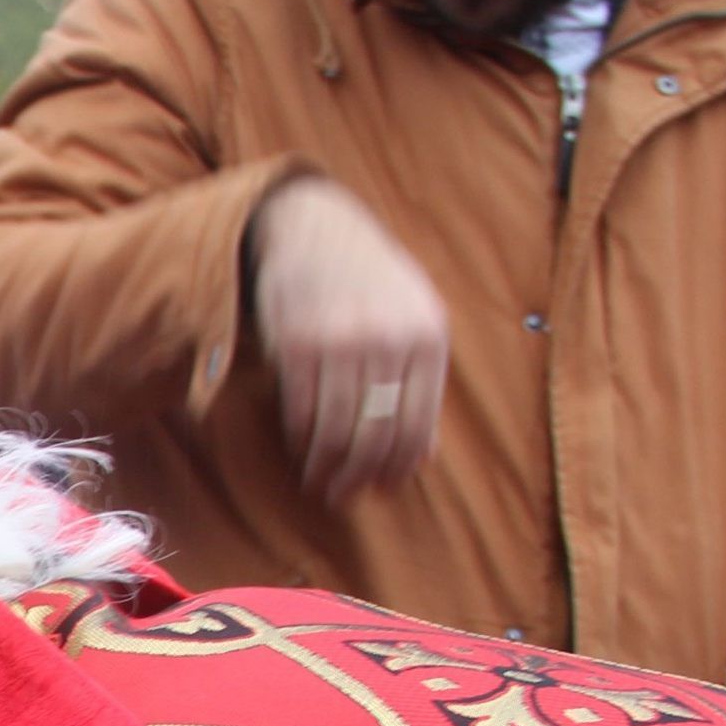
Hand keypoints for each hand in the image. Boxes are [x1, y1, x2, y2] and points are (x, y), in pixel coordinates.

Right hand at [248, 175, 447, 503]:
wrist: (315, 230)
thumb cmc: (370, 281)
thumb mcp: (414, 319)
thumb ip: (422, 382)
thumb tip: (424, 453)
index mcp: (428, 337)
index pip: (418, 424)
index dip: (399, 466)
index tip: (383, 488)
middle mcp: (388, 341)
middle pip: (376, 434)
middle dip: (359, 475)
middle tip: (345, 495)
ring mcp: (341, 343)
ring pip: (336, 429)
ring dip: (326, 467)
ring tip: (320, 483)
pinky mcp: (298, 345)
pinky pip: (301, 411)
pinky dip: (300, 440)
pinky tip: (302, 450)